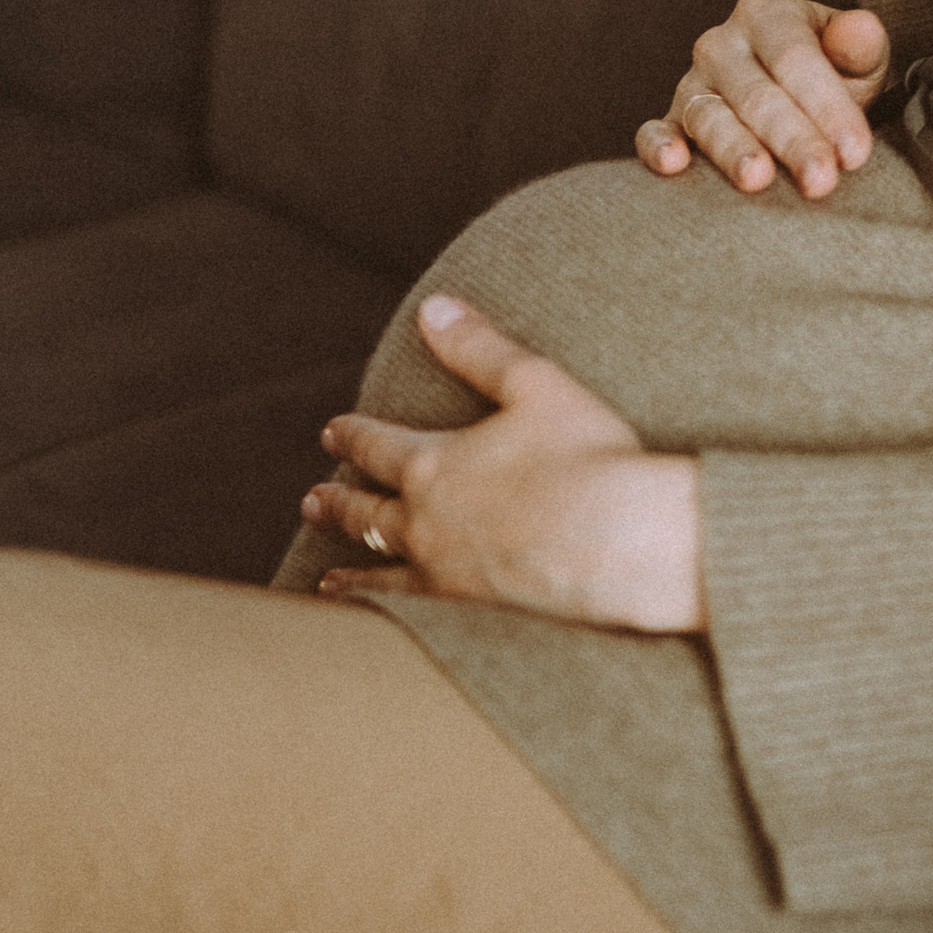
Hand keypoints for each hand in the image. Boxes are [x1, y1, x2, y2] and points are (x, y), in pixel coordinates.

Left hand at [300, 296, 703, 630]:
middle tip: (311, 500)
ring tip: (325, 577)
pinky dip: (382, 614)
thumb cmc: (588, 459)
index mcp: (436, 463)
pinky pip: (410, 613)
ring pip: (379, 566)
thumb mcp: (535, 385)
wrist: (620, 545)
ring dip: (349, 565)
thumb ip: (479, 349)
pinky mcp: (469, 614)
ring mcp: (443, 573)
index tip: (331, 434)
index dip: (352, 437)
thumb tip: (433, 309)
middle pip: (368, 510)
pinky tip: (376, 622)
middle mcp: (426, 522)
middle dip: (338, 501)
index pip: (377, 446)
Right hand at [632, 0, 891, 199]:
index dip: (827, 105)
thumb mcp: (858, 61)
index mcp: (767, 13)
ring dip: (734, 150)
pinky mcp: (670, 122)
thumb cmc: (836, 78)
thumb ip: (860, 47)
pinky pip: (652, 133)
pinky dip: (657, 147)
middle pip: (757, 95)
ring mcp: (690, 84)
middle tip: (820, 181)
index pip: (796, 59)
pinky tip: (673, 164)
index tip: (856, 152)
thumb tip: (862, 27)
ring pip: (709, 117)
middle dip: (792, 139)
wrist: (801, 98)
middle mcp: (721, 43)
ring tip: (757, 178)